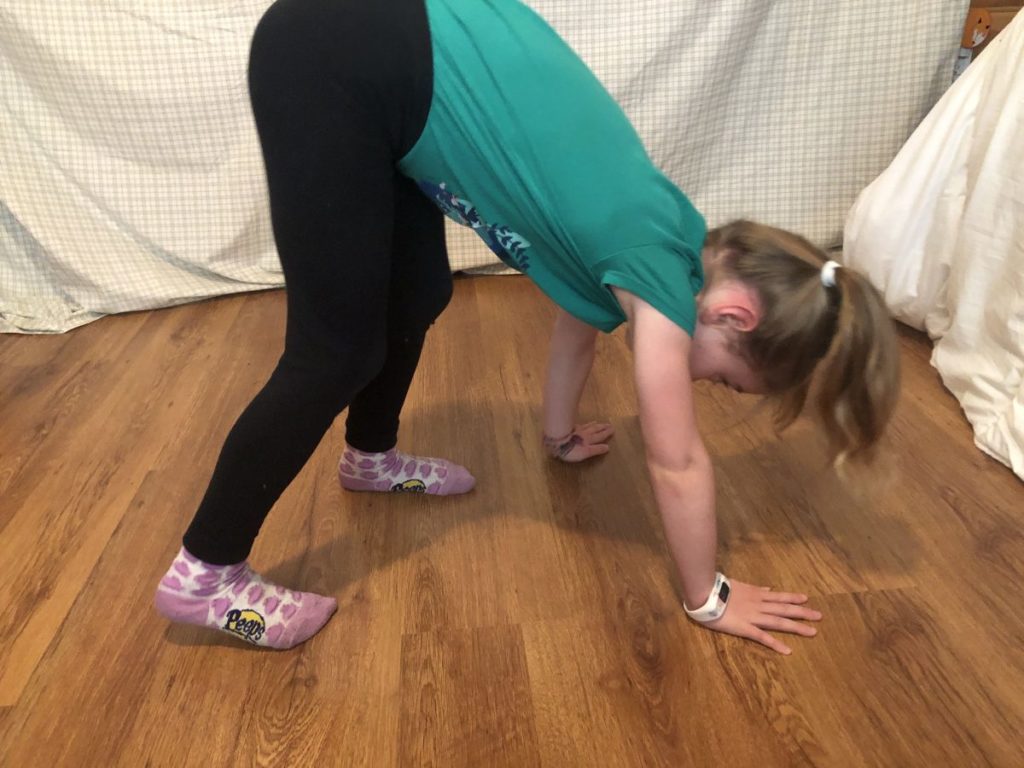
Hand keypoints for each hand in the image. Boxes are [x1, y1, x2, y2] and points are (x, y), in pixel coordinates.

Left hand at [543, 422, 613, 461]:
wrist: (556, 439)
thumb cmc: (571, 449)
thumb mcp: (585, 452)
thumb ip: (596, 450)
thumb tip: (608, 447)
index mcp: (589, 440)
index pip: (600, 436)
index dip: (606, 433)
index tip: (613, 429)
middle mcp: (584, 434)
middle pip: (595, 429)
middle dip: (602, 427)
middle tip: (609, 424)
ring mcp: (576, 430)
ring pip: (587, 426)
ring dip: (594, 425)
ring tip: (598, 422)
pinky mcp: (568, 429)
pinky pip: (578, 425)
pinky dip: (583, 424)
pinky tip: (582, 424)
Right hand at [699, 579, 821, 654]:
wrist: (705, 594)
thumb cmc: (717, 588)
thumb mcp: (739, 585)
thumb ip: (754, 589)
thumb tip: (768, 589)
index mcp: (756, 594)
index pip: (778, 596)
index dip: (793, 597)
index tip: (806, 598)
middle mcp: (759, 605)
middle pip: (784, 609)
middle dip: (802, 612)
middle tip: (819, 616)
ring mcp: (753, 617)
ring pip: (779, 622)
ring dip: (796, 626)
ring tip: (812, 632)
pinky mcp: (745, 628)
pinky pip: (762, 637)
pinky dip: (775, 643)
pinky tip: (787, 650)